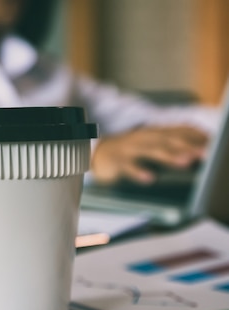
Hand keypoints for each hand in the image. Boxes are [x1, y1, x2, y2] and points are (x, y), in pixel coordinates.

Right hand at [91, 126, 208, 184]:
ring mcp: (130, 148)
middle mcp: (144, 137)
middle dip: (189, 146)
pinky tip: (149, 178)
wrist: (96, 153)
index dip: (197, 136)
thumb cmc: (130, 150)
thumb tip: (201, 146)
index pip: (179, 131)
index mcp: (155, 132)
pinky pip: (128, 166)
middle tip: (206, 154)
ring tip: (186, 162)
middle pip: (169, 140)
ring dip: (169, 156)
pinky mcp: (116, 161)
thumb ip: (173, 143)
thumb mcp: (151, 142)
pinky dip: (138, 172)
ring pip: (151, 150)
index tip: (213, 143)